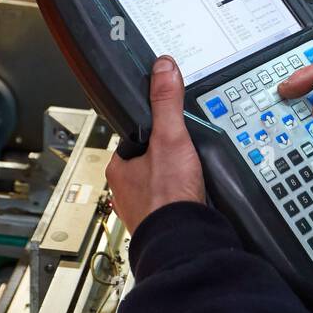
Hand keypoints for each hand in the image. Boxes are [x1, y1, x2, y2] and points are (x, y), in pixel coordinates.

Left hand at [105, 56, 205, 234]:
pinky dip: (181, 197)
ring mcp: (142, 208)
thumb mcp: (170, 138)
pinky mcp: (159, 222)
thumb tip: (163, 68)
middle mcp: (125, 190)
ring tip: (191, 175)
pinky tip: (193, 195)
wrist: (182, 243)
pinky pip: (170, 202)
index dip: (154, 130)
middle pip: (149, 159)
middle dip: (167, 157)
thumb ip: (166, 102)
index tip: (169, 129)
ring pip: (159, 182)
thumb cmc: (167, 199)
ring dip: (174, 179)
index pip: (134, 137)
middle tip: (186, 155)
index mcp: (119, 168)